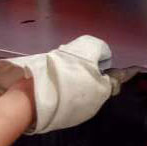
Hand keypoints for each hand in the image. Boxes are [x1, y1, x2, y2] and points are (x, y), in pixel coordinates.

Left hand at [0, 35, 133, 133]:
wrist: (30, 99)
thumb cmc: (73, 92)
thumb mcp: (100, 92)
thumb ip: (111, 84)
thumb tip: (117, 78)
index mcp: (87, 45)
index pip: (104, 51)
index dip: (106, 68)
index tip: (103, 82)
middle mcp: (70, 46)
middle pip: (86, 59)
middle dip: (89, 74)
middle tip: (89, 92)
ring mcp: (52, 56)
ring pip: (70, 67)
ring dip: (73, 80)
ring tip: (71, 98)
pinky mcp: (38, 67)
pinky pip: (56, 74)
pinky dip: (59, 84)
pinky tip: (57, 98)